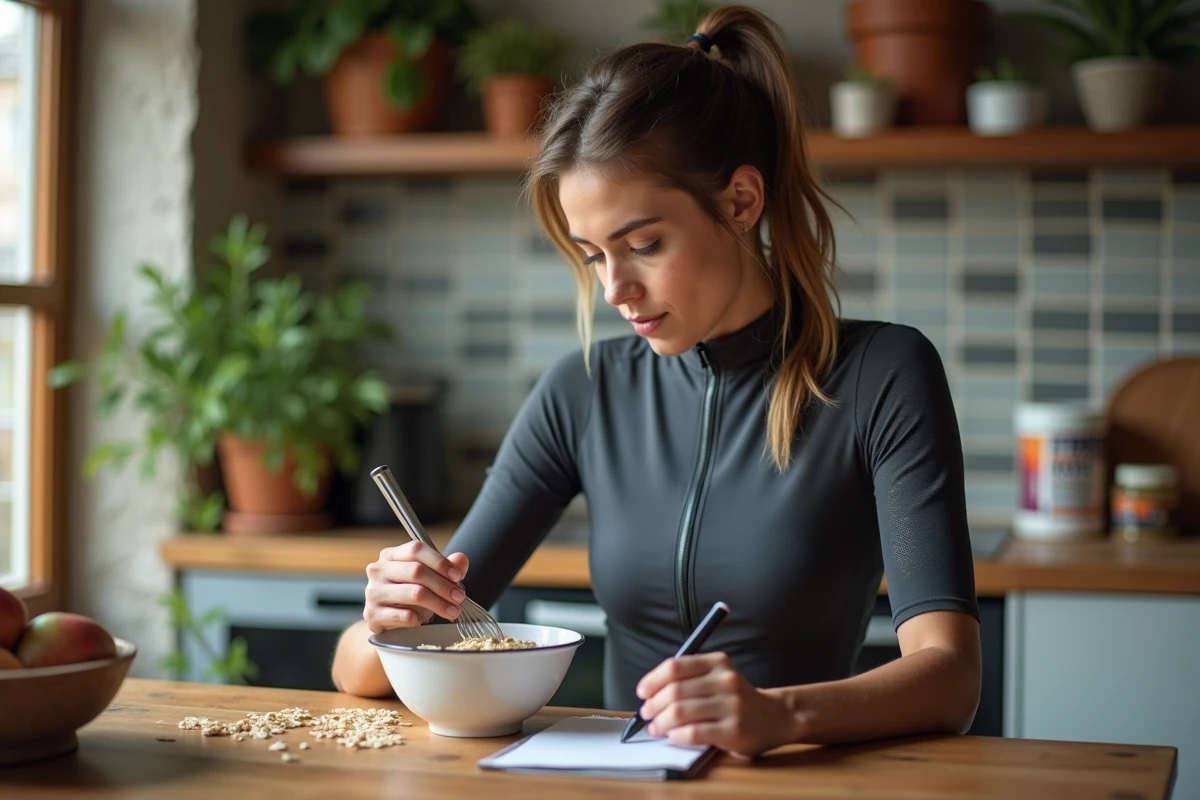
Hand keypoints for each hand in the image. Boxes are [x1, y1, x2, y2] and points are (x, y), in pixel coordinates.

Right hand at [362, 542, 469, 634]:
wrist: (388, 623)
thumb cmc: (410, 597)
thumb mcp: (430, 579)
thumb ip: (446, 568)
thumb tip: (461, 559)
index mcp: (391, 555)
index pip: (416, 549)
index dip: (440, 562)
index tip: (457, 576)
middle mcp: (378, 570)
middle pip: (417, 571)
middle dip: (444, 585)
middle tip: (459, 597)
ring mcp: (373, 592)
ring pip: (414, 593)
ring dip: (439, 603)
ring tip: (453, 611)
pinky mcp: (372, 614)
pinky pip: (404, 616)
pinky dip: (419, 619)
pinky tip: (424, 621)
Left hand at [636, 652, 800, 756]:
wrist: (774, 717)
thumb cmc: (735, 698)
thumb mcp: (716, 677)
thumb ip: (688, 678)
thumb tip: (649, 693)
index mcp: (717, 662)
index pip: (675, 666)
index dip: (652, 680)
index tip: (642, 692)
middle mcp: (725, 680)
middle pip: (674, 691)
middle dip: (653, 705)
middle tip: (647, 715)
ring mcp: (731, 705)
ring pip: (680, 712)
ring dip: (661, 723)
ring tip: (656, 728)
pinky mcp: (733, 730)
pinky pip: (693, 733)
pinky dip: (676, 736)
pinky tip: (674, 736)